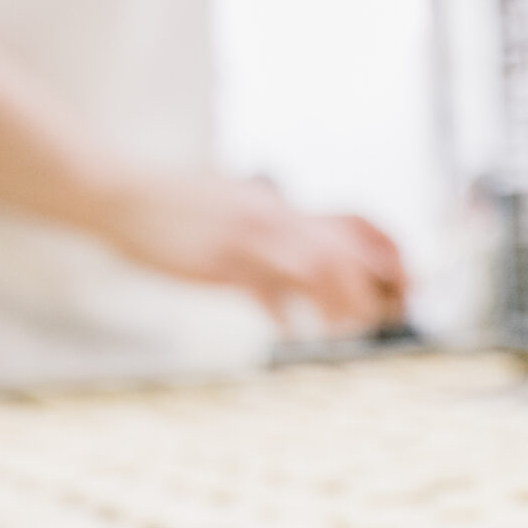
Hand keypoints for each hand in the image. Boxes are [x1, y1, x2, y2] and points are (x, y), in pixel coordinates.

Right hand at [96, 172, 406, 333]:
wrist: (119, 193)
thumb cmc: (174, 212)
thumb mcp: (231, 221)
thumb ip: (266, 253)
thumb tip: (288, 306)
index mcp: (281, 207)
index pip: (354, 222)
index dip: (390, 251)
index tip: (408, 280)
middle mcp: (274, 217)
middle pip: (348, 246)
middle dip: (381, 281)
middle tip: (393, 314)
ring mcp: (249, 238)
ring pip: (319, 265)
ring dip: (344, 300)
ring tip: (349, 330)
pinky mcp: (221, 260)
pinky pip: (267, 288)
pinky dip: (286, 314)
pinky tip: (291, 334)